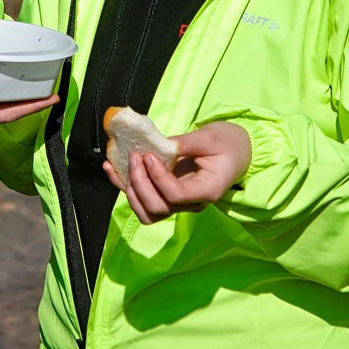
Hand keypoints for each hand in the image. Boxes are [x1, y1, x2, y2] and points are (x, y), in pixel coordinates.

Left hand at [102, 121, 251, 224]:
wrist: (237, 152)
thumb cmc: (228, 143)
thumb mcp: (210, 137)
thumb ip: (185, 142)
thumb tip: (157, 144)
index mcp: (207, 190)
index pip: (176, 195)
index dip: (158, 177)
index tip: (149, 154)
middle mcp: (192, 203)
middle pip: (159, 207)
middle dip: (140, 183)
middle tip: (136, 156)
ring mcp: (180, 203)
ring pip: (148, 212)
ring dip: (131, 190)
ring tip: (124, 163)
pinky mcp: (168, 195)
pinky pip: (143, 201)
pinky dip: (124, 186)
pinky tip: (111, 168)